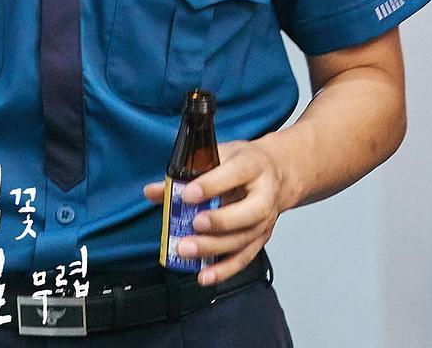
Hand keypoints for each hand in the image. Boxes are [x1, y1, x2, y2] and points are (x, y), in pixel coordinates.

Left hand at [144, 138, 288, 284]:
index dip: (211, 184)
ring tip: (186, 250)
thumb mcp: (219, 155)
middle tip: (194, 224)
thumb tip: (154, 191)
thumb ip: (186, 172)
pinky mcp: (261, 238)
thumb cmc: (245, 163)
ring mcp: (265, 219)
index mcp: (253, 165)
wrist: (277, 172)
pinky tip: (204, 275)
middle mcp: (264, 193)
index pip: (236, 173)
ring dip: (214, 248)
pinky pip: (244, 258)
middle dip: (220, 221)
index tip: (187, 193)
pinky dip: (224, 270)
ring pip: (244, 239)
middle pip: (249, 212)